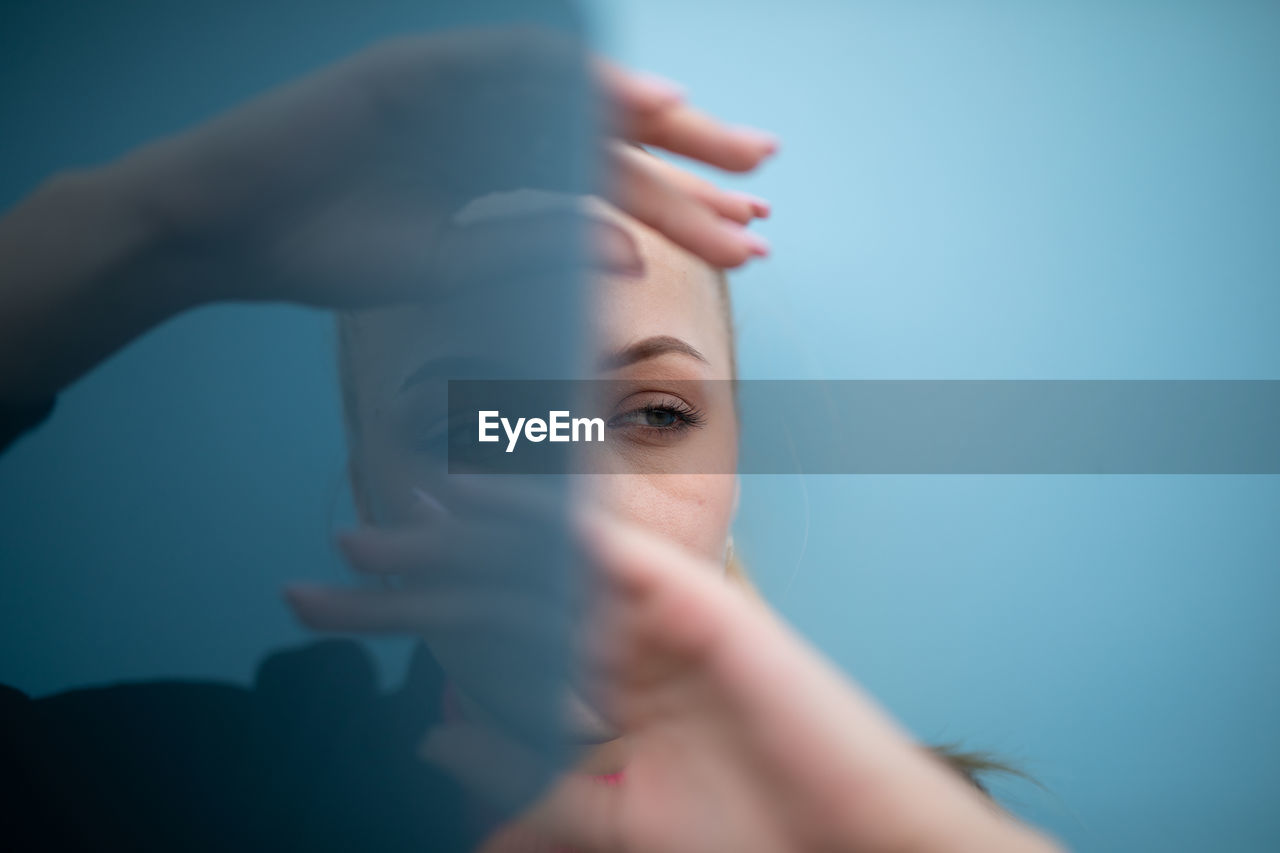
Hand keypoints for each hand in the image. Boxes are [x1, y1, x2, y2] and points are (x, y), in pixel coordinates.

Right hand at [107, 27, 775, 309]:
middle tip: (765, 183)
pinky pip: (508, 67)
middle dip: (691, 161)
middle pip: (614, 138)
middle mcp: (498, 126)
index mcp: (511, 173)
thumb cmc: (332, 256)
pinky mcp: (418, 67)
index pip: (614, 188)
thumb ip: (535, 254)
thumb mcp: (449, 269)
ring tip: (720, 143)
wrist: (228, 232)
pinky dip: (571, 82)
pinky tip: (634, 105)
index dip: (682, 210)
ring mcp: (461, 92)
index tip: (752, 238)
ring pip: (575, 97)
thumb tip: (629, 258)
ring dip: (649, 119)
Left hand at [288, 488, 1063, 852]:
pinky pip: (606, 549)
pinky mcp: (693, 599)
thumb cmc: (739, 842)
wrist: (840, 843)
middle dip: (414, 581)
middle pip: (497, 600)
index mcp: (590, 702)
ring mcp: (653, 622)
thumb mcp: (603, 822)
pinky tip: (475, 508)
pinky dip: (540, 523)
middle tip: (336, 562)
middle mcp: (612, 653)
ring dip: (462, 539)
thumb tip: (432, 737)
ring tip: (387, 527)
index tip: (329, 610)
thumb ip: (523, 784)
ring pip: (542, 563)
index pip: (482, 652)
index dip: (408, 628)